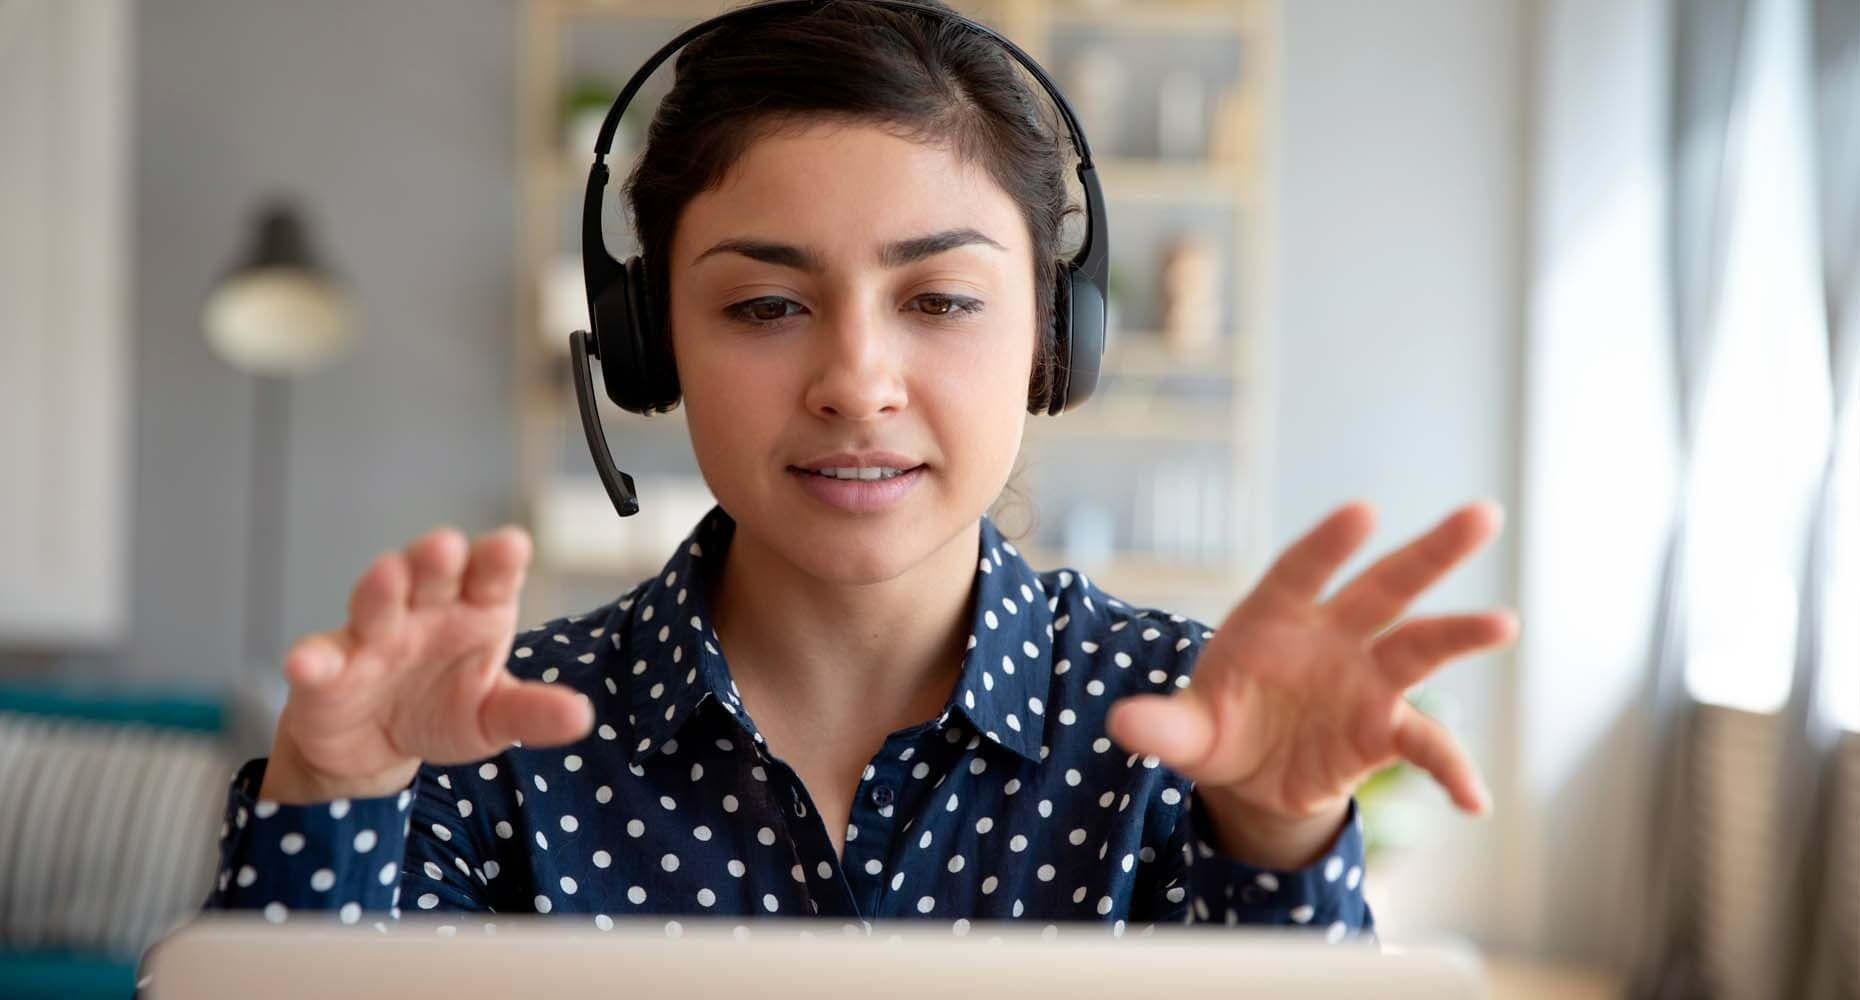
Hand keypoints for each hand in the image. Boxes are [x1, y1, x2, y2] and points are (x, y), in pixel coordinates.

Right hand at [260, 525, 593, 802]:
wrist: (376, 748)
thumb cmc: (444, 710)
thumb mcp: (495, 718)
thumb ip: (533, 714)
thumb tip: (582, 718)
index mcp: (476, 610)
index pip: (492, 576)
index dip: (499, 559)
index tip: (511, 545)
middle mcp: (425, 611)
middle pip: (432, 575)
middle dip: (437, 558)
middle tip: (446, 545)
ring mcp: (373, 636)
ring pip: (376, 603)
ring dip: (380, 588)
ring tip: (387, 574)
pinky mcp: (326, 671)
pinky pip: (319, 661)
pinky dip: (311, 660)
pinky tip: (307, 664)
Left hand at [1106, 501, 1516, 863]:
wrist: (1249, 774)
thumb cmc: (1216, 725)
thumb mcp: (1184, 732)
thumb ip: (1162, 727)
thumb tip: (1122, 726)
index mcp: (1274, 618)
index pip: (1302, 571)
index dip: (1329, 544)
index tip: (1362, 512)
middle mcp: (1331, 637)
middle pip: (1385, 587)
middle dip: (1431, 552)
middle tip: (1482, 516)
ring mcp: (1364, 680)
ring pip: (1419, 648)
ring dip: (1460, 634)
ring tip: (1503, 623)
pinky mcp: (1383, 729)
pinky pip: (1425, 746)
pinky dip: (1450, 770)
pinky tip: (1474, 801)